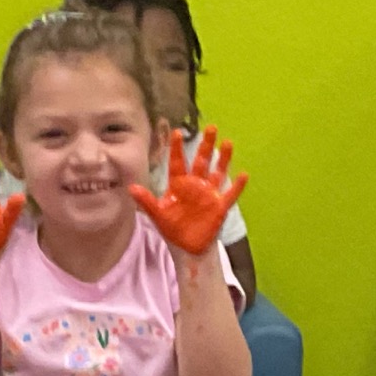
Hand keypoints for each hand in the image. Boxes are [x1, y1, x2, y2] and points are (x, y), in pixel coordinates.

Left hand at [129, 127, 247, 257]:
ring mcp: (209, 195)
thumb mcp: (158, 215)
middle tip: (211, 127)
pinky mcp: (219, 207)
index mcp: (179, 185)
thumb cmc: (173, 229)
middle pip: (201, 161)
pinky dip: (237, 186)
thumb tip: (131, 188)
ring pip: (217, 173)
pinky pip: (230, 194)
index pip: (178, 162)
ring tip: (228, 142)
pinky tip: (244, 174)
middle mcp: (195, 186)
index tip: (177, 132)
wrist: (188, 247)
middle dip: (206, 145)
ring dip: (223, 159)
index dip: (177, 148)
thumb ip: (146, 201)